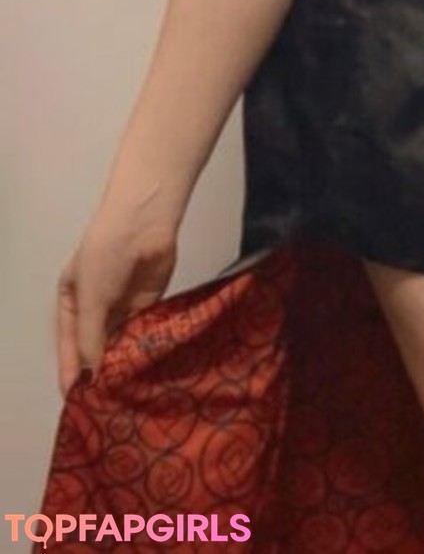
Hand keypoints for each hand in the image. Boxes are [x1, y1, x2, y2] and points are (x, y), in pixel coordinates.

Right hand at [55, 196, 178, 396]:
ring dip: (122, 365)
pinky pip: (142, 334)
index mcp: (72, 302)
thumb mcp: (90, 299)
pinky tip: (145, 373)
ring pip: (119, 344)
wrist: (144, 223)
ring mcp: (123, 307)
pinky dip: (141, 351)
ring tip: (126, 397)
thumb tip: (91, 378)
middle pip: (95, 347)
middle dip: (99, 373)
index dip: (72, 372)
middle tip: (106, 408)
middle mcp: (96, 308)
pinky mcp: (148, 305)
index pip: (69, 345)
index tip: (77, 403)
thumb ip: (90, 339)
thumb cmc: (106, 256)